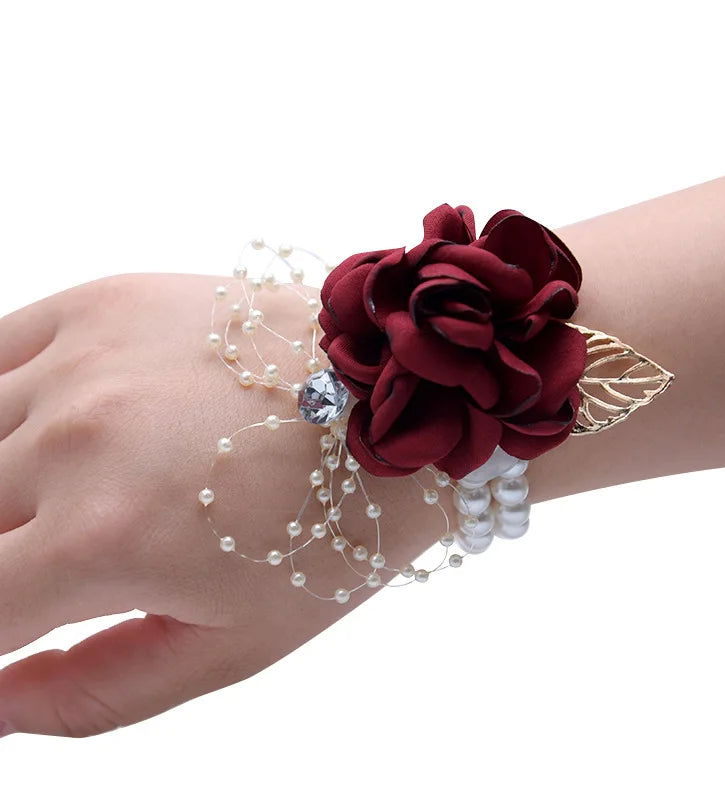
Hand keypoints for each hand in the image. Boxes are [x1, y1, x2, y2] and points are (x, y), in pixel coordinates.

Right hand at [0, 273, 427, 737]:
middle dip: (7, 555)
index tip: (22, 615)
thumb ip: (93, 691)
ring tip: (72, 498)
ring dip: (5, 485)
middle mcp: (74, 444)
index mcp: (103, 542)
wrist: (395, 406)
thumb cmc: (331, 529)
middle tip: (67, 553)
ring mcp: (84, 362)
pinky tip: (50, 428)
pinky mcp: (104, 304)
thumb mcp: (232, 646)